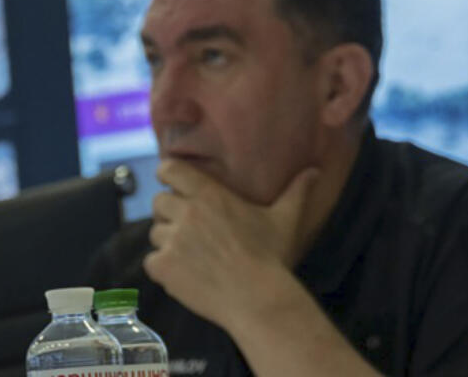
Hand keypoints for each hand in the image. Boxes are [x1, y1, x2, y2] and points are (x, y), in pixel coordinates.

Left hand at [144, 160, 317, 327]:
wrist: (256, 296)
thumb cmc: (270, 255)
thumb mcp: (286, 219)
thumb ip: (297, 191)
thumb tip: (316, 170)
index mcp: (210, 195)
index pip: (170, 170)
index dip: (169, 175)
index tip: (176, 183)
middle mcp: (187, 213)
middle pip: (159, 202)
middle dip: (170, 212)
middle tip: (189, 226)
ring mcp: (172, 240)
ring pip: (155, 233)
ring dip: (168, 240)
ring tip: (190, 253)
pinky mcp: (163, 267)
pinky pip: (152, 260)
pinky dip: (163, 266)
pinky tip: (184, 273)